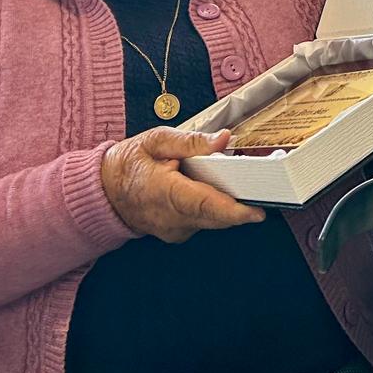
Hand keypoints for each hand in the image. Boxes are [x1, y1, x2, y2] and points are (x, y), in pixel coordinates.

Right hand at [100, 126, 264, 243]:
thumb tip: (223, 139)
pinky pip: (205, 222)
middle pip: (216, 216)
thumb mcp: (156, 140)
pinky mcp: (179, 233)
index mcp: (162, 191)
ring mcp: (174, 230)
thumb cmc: (130, 162)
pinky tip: (217, 189)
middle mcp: (170, 217)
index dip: (232, 210)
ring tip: (243, 182)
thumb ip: (191, 141)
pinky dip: (216, 208)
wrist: (104, 192)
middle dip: (242, 204)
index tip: (257, 211)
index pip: (203, 204)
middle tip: (267, 187)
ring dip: (230, 205)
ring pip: (213, 220)